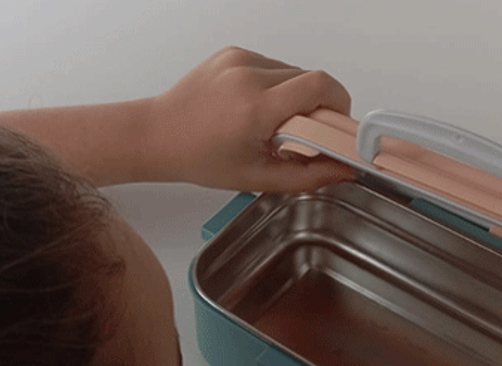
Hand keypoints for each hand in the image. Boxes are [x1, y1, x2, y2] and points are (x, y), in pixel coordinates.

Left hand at [146, 47, 355, 191]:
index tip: (337, 124)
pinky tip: (253, 106)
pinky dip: (273, 85)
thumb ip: (307, 176)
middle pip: (310, 78)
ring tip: (272, 121)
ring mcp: (239, 60)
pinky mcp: (232, 52)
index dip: (338, 103)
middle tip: (302, 132)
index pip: (320, 86)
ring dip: (293, 95)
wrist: (158, 135)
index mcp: (256, 108)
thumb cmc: (199, 158)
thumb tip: (343, 170)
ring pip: (292, 70)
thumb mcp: (256, 177)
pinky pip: (271, 64)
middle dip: (316, 105)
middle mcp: (248, 76)